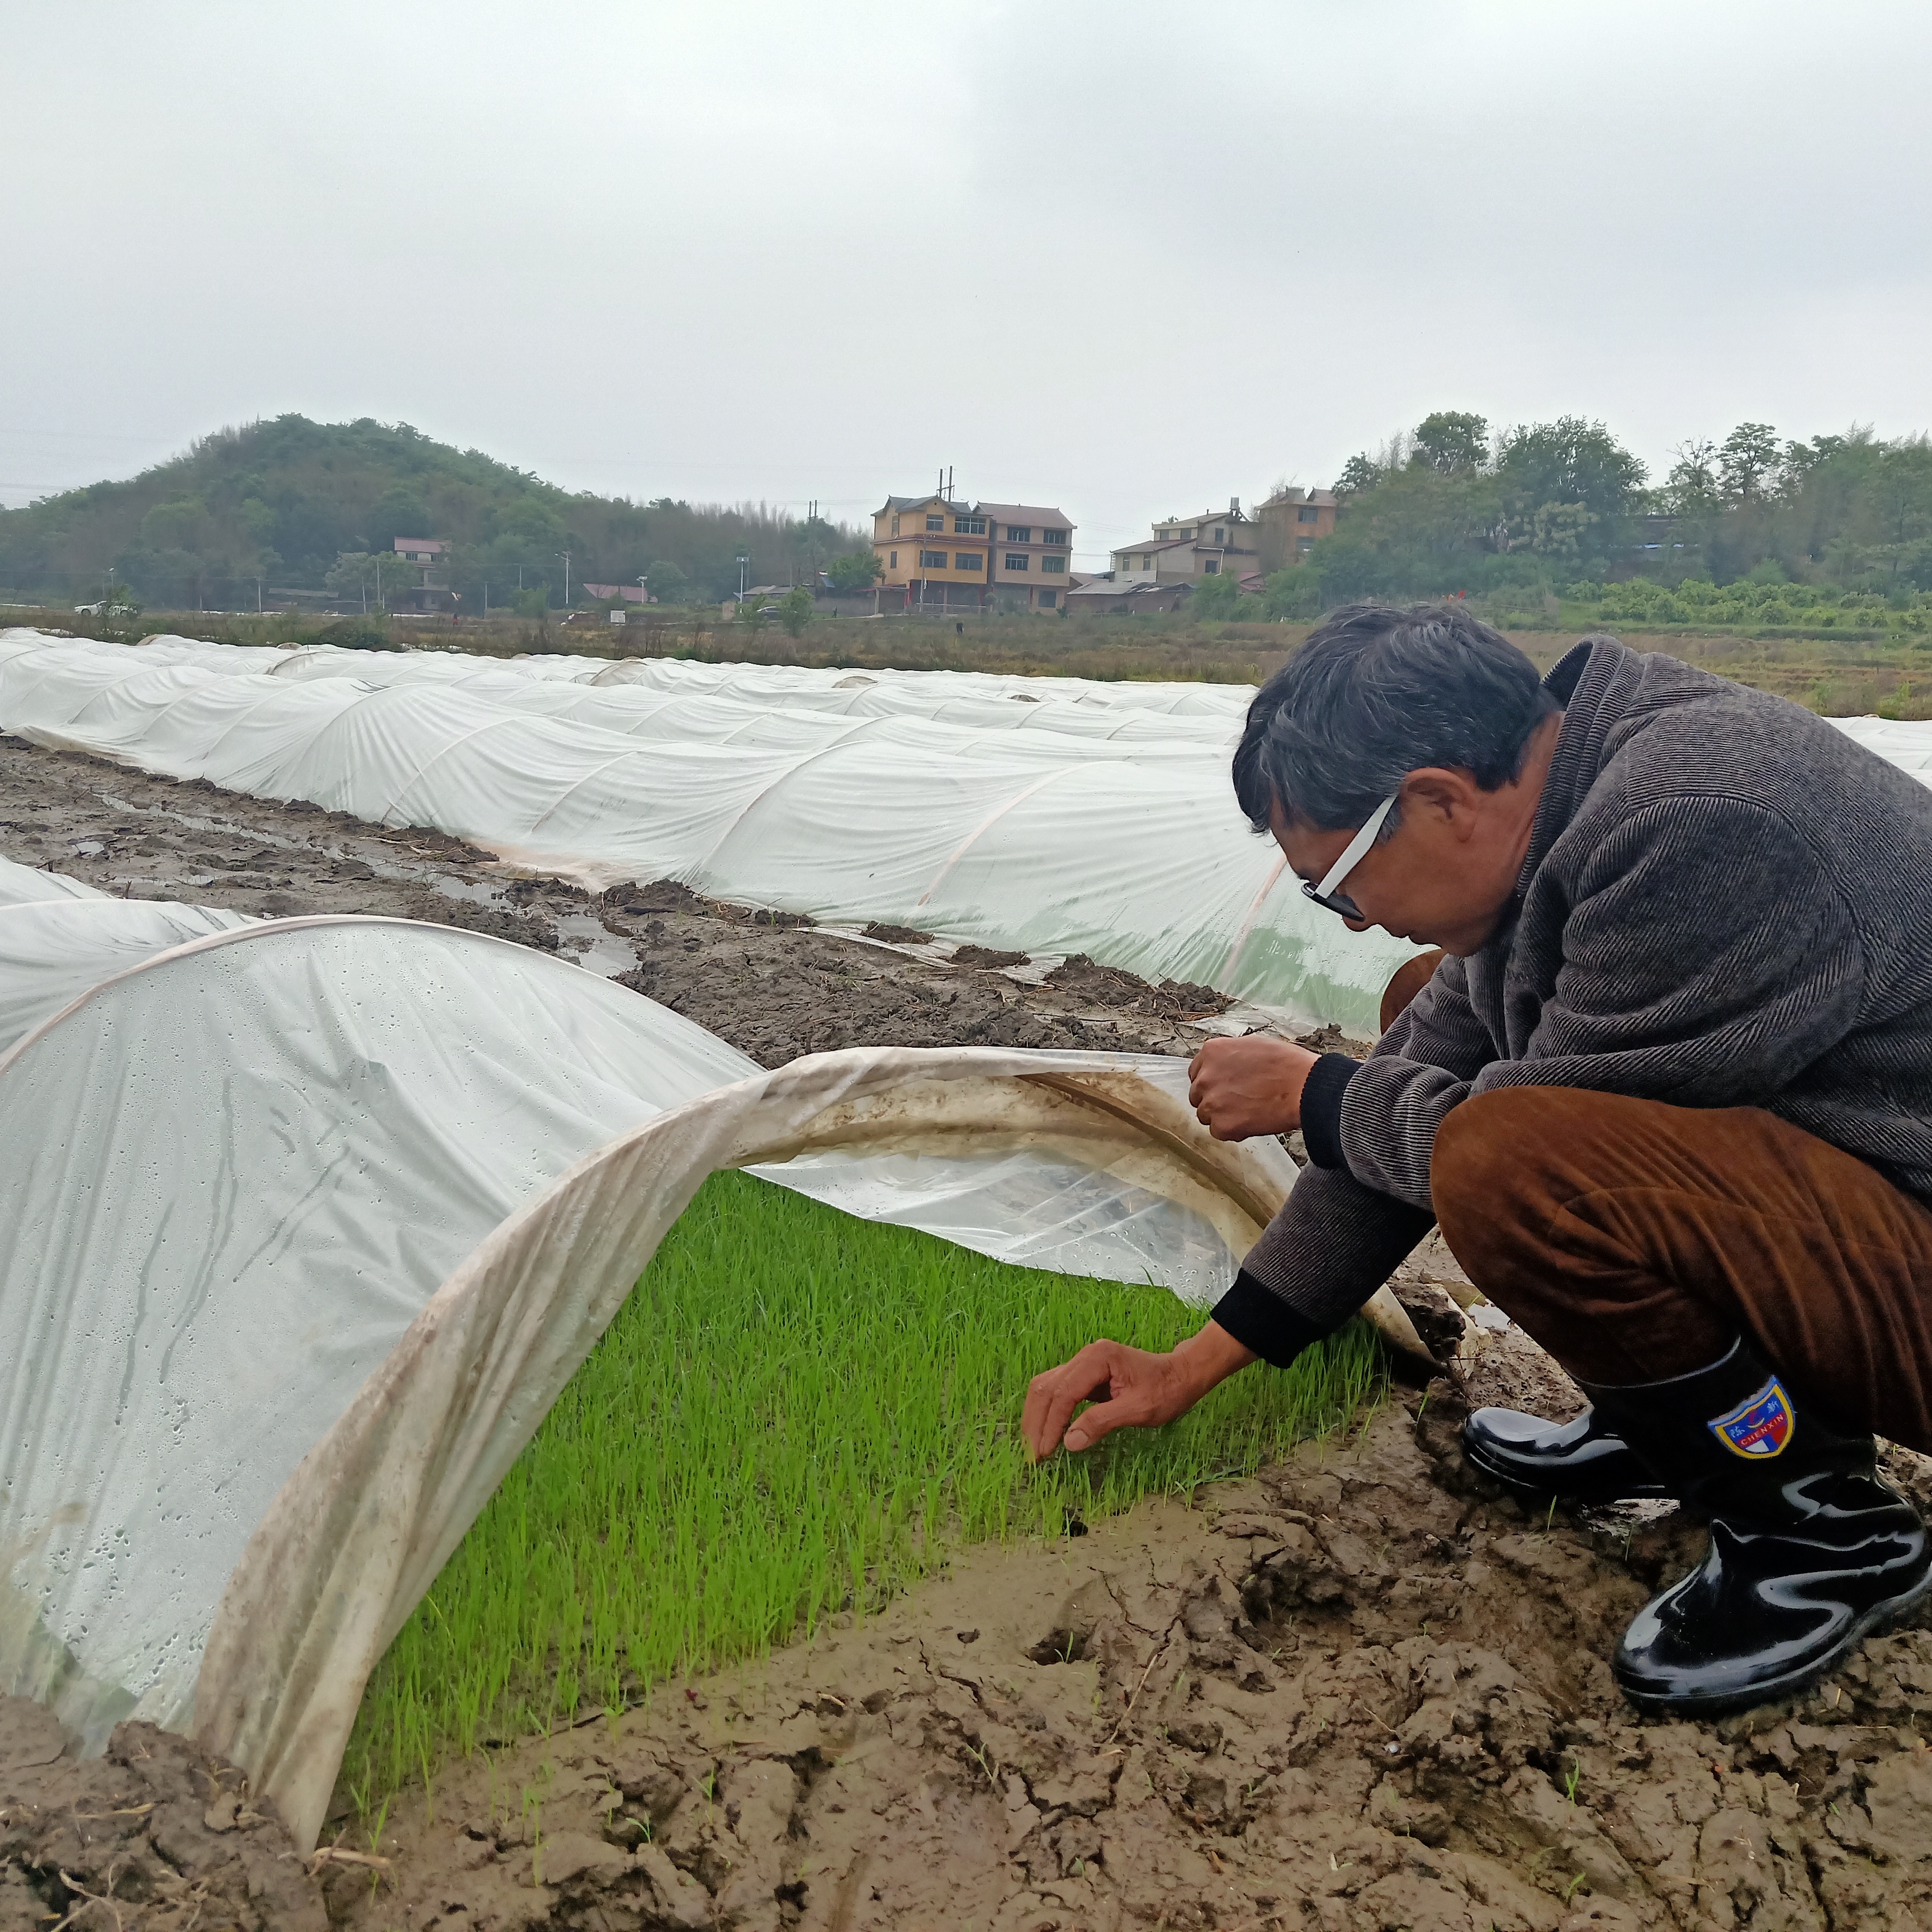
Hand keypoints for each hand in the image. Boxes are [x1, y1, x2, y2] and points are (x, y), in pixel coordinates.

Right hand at [1022, 1322, 1256, 1459]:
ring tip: (1036, 1446)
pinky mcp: (1085, 1374)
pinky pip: (1057, 1390)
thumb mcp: (1139, 1410)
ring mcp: (1083, 1363)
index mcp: (1098, 1359)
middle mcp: (1085, 1356)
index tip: (1045, 1452)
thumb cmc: (1166, 1391)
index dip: (1051, 1424)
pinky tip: (1047, 1431)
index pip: (1063, 1393)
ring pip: (1047, 1387)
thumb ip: (1102, 1422)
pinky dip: (1048, 1411)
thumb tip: (1069, 1442)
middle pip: (1047, 1387)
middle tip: (1034, 1455)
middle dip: (1037, 1422)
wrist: (1181, 1374)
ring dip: (1037, 1417)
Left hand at [1187, 1034, 1317, 1140]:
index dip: (1212, 1081)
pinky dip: (1233, 1130)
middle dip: (1214, 1099)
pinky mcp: (1222, 1125)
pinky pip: (1219, 1132)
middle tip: (1237, 1101)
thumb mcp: (1251, 1045)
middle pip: (1198, 1095)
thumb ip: (1229, 1057)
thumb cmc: (1286, 1064)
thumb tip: (1225, 1067)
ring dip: (1223, 1115)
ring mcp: (1211, 1103)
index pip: (1196, 1072)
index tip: (1222, 1086)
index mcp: (1211, 1052)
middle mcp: (1205, 1077)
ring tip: (1248, 1111)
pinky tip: (1252, 1121)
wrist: (1303, 1086)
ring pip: (1206, 1115)